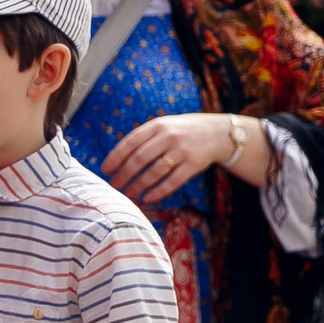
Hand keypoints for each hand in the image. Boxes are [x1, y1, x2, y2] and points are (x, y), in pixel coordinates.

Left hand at [101, 114, 241, 202]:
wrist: (218, 133)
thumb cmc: (183, 131)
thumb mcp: (164, 125)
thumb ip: (144, 138)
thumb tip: (118, 159)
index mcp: (158, 125)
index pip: (131, 141)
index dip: (116, 157)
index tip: (106, 169)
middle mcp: (169, 136)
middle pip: (140, 158)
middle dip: (124, 174)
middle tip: (114, 185)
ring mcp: (182, 151)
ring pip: (154, 172)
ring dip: (139, 185)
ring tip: (128, 194)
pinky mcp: (193, 165)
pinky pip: (172, 182)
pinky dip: (158, 192)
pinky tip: (147, 198)